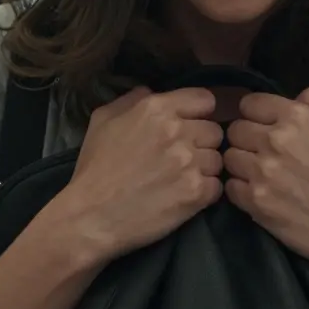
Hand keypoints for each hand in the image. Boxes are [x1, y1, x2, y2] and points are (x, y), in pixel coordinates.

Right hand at [54, 87, 223, 260]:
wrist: (90, 217)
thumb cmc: (94, 169)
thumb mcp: (102, 121)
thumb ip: (130, 100)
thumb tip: (150, 91)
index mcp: (156, 109)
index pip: (205, 100)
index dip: (198, 113)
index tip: (189, 126)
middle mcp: (177, 131)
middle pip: (214, 131)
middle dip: (201, 143)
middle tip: (181, 158)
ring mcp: (189, 162)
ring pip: (217, 159)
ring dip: (204, 169)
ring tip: (181, 179)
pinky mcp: (196, 193)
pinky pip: (217, 186)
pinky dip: (204, 192)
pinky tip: (184, 196)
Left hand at [224, 87, 308, 273]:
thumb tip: (295, 96)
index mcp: (296, 116)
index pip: (250, 103)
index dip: (256, 114)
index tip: (263, 126)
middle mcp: (274, 140)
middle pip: (236, 129)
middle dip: (247, 138)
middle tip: (262, 152)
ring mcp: (261, 171)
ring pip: (229, 157)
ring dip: (242, 163)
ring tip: (259, 173)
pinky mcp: (255, 201)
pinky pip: (231, 186)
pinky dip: (241, 189)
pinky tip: (259, 193)